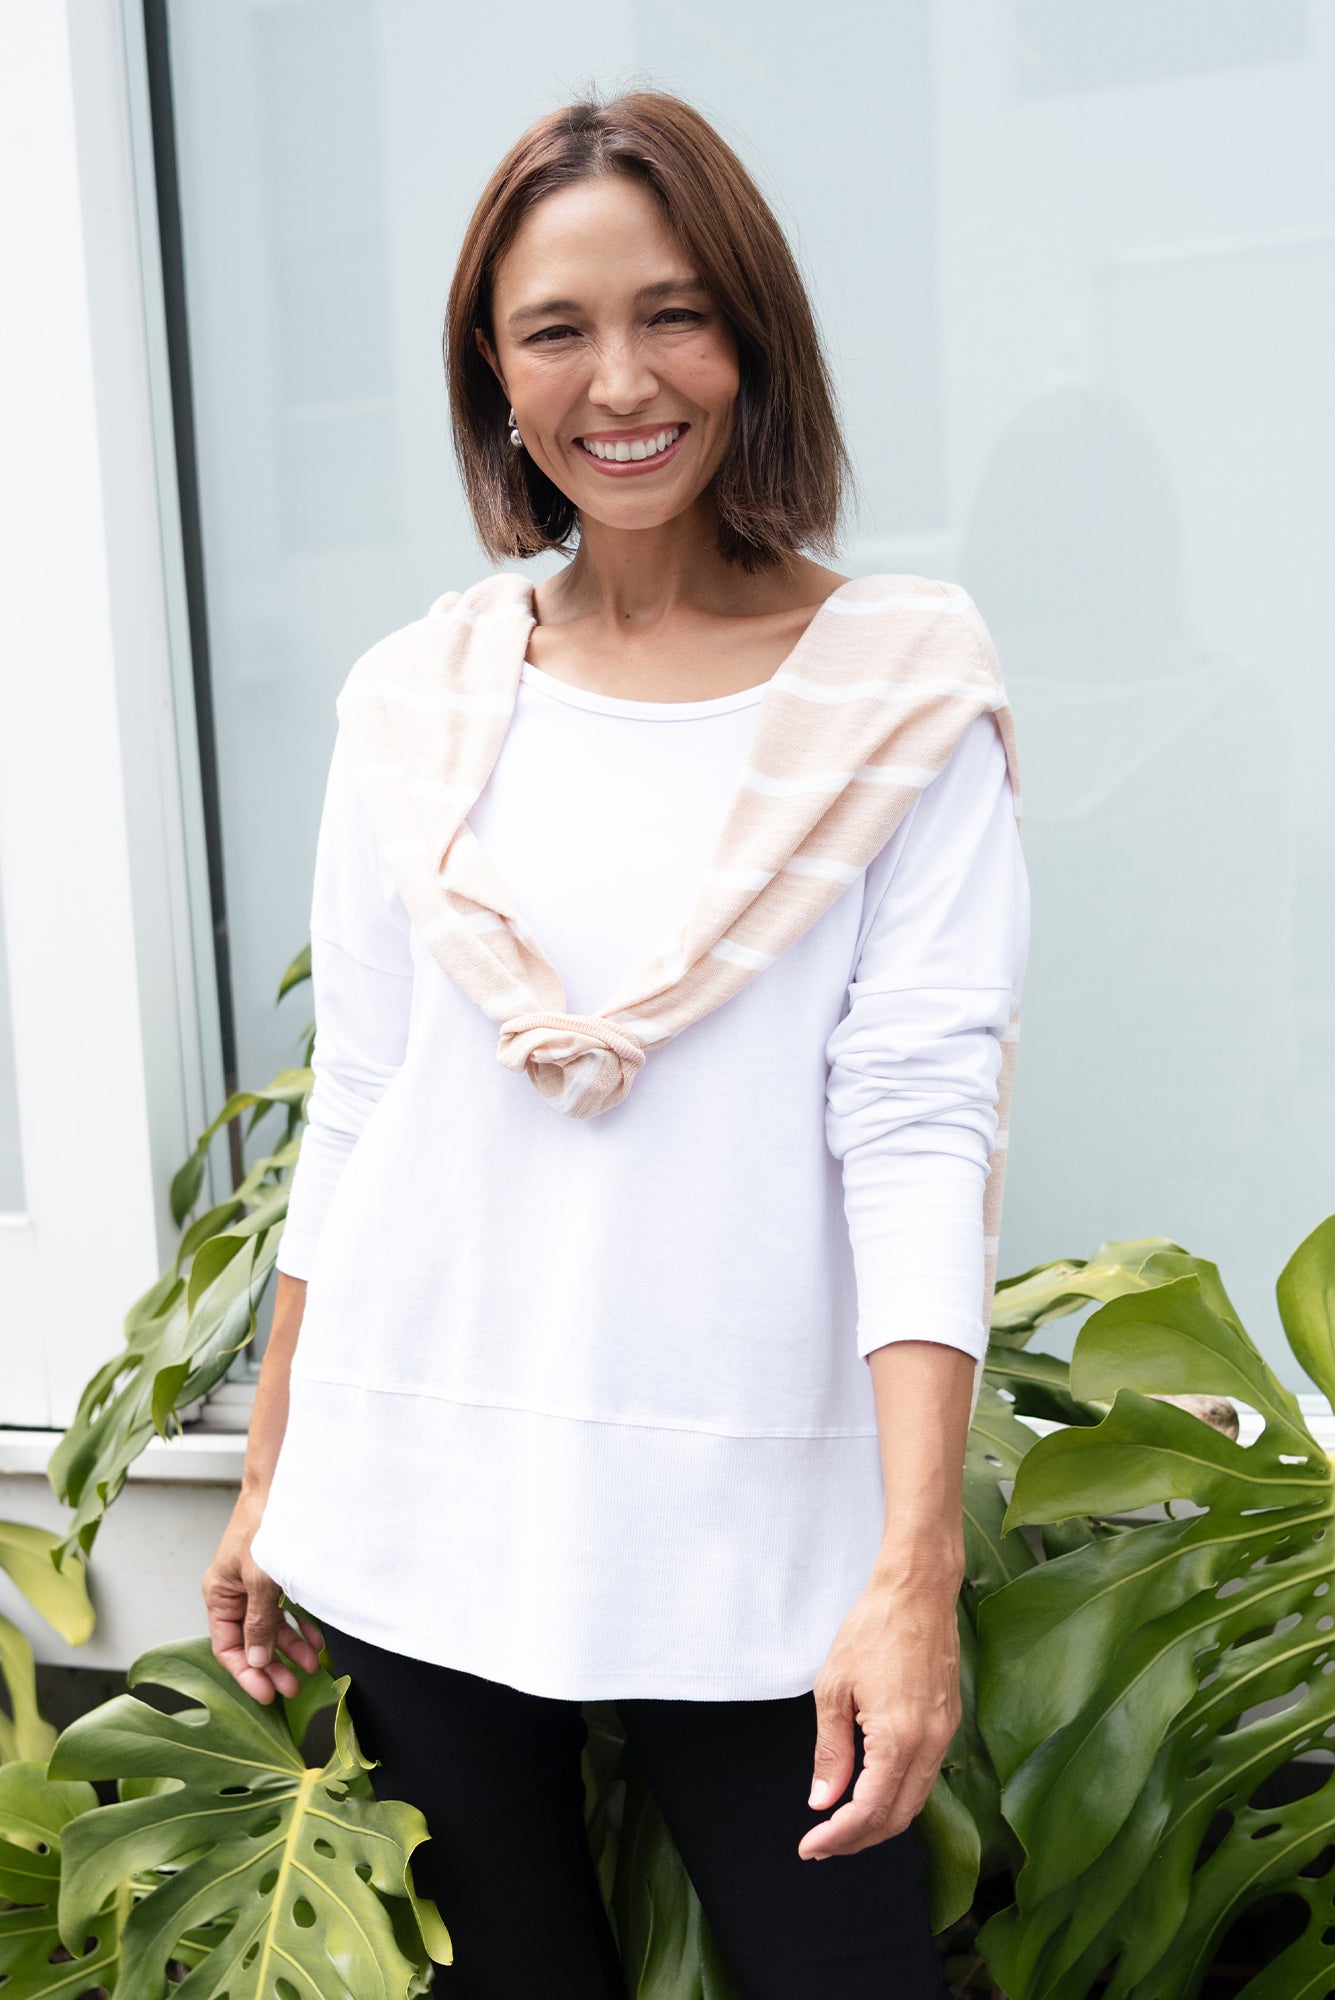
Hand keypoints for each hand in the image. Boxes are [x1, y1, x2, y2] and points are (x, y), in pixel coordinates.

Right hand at [203, 1493, 324, 1705]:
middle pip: (249, 1642)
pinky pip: (284, 1610)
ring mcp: (254, 1585)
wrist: (283, 1485)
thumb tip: (256, 1661)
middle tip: (291, 1689)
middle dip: (270, 1667)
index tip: (266, 1695)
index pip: (226, 1647)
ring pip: (269, 1628)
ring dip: (287, 1648)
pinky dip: (298, 1626)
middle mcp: (234, 1593)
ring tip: (309, 1667)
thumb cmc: (264, 1526)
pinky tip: (314, 1641)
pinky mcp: (274, 1576)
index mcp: (219, 1594)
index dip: (245, 1673)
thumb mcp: (260, 1579)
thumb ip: (259, 1622)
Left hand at [800, 1559, 961, 1859]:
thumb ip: (830, 1751)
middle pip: (897, 1817)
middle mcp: (930, 1744)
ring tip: (841, 1826)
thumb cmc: (873, 1630)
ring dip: (879, 1821)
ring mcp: (944, 1735)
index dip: (837, 1837)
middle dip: (858, 1839)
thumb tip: (822, 1800)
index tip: (810, 1847)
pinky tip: (872, 1791)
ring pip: (915, 1801)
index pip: (868, 1811)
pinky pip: (925, 1776)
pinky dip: (898, 1795)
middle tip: (822, 1845)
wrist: (918, 1591)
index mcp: (899, 1739)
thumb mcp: (834, 1688)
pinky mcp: (949, 1723)